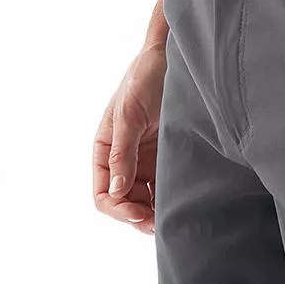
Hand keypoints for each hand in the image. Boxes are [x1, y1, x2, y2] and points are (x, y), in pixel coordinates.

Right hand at [93, 44, 167, 233]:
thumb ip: (123, 152)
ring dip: (154, 213)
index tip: (139, 212)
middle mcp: (124, 159)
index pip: (103, 193)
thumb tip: (116, 191)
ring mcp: (146, 160)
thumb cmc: (145, 78)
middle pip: (125, 203)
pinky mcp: (168, 157)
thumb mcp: (130, 114)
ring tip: (172, 219)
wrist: (174, 58)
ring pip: (146, 200)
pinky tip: (181, 205)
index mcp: (106, 150)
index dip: (117, 208)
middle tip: (160, 224)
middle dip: (138, 216)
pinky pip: (165, 187)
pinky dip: (169, 199)